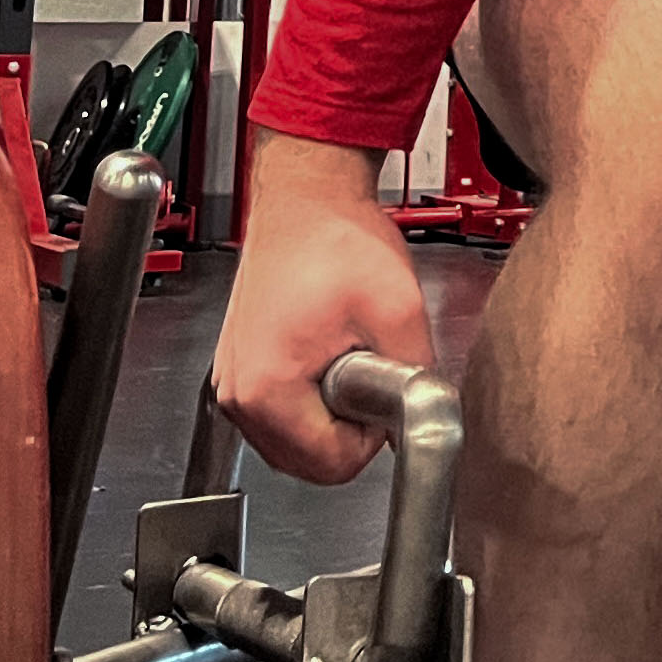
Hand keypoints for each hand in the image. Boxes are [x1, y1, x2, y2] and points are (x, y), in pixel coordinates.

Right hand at [209, 133, 436, 482]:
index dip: (373, 434)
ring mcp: (233, 381)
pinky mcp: (240, 369)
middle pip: (308, 463)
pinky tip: (327, 356)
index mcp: (267, 387)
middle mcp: (238, 393)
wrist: (307, 196)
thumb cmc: (336, 237)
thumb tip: (428, 424)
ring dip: (330, 416)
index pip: (332, 465)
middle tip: (365, 367)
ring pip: (294, 444)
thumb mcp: (399, 310)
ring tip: (345, 355)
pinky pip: (280, 416)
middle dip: (349, 427)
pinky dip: (310, 401)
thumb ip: (418, 378)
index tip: (381, 388)